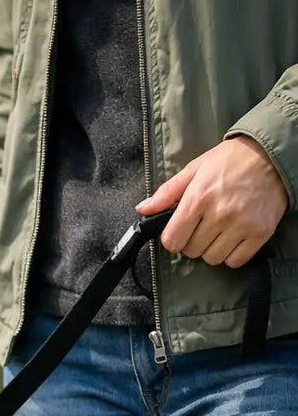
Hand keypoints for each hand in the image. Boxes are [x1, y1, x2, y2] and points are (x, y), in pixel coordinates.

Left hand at [138, 135, 288, 266]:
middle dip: (192, 241)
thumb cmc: (231, 160)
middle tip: (203, 225)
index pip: (172, 240)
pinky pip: (236, 260)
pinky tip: (233, 238)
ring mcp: (242, 225)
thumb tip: (143, 209)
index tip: (179, 231)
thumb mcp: (194, 169)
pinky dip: (232, 254)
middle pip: (192, 251)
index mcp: (198, 198)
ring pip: (213, 258)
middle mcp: (220, 214)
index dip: (172, 238)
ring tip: (219, 230)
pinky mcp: (261, 233)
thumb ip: (167, 192)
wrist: (272, 155)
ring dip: (211, 249)